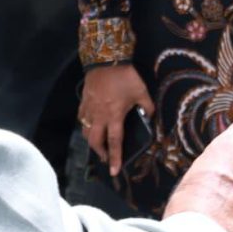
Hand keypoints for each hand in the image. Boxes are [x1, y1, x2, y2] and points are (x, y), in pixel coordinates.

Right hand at [79, 63, 153, 181]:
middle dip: (100, 153)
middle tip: (105, 158)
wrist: (106, 59)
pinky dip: (85, 125)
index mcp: (114, 116)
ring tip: (98, 144)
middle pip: (95, 141)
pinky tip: (90, 125)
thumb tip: (150, 117)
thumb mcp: (141, 91)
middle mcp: (100, 116)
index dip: (115, 158)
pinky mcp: (83, 101)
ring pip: (86, 131)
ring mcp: (89, 109)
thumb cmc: (125, 77)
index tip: (114, 171)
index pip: (114, 142)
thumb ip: (147, 106)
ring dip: (92, 141)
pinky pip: (82, 118)